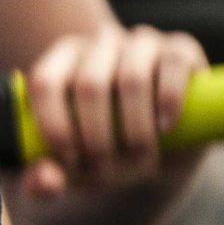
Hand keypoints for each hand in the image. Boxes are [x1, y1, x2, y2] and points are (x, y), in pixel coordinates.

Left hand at [20, 25, 207, 197]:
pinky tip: (165, 127)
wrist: (160, 154)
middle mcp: (99, 45)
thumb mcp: (70, 172)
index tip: (69, 159)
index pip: (45, 82)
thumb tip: (46, 182)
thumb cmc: (103, 155)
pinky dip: (169, 99)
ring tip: (140, 160)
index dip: (54, 123)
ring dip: (135, 128)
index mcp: (61, 63)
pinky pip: (173, 63)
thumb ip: (43, 181)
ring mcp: (140, 42)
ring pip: (132, 77)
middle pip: (90, 85)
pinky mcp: (179, 48)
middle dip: (97, 137)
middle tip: (106, 172)